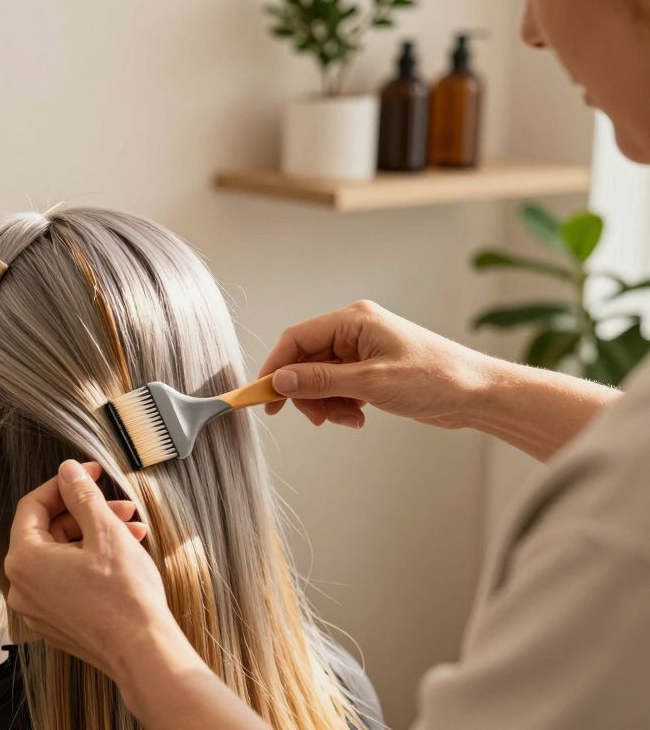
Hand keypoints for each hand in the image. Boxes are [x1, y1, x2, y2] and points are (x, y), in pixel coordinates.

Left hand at [4, 459, 173, 678]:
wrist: (144, 653)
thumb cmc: (124, 596)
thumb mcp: (105, 532)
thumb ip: (81, 495)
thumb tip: (68, 471)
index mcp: (23, 560)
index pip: (33, 506)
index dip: (64, 484)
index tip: (89, 473)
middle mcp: (22, 586)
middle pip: (49, 532)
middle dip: (87, 513)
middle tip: (122, 507)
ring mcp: (38, 609)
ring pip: (61, 557)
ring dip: (95, 537)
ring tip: (134, 531)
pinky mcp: (56, 623)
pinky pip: (66, 581)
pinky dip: (90, 563)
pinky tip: (124, 556)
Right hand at [257, 300, 497, 430]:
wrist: (477, 393)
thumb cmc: (435, 378)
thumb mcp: (372, 382)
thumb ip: (322, 381)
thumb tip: (280, 380)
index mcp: (353, 320)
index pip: (297, 339)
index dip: (275, 367)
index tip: (264, 396)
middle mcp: (354, 331)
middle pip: (305, 361)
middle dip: (306, 392)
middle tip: (314, 419)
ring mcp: (362, 351)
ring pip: (320, 378)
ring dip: (325, 403)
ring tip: (346, 419)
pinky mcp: (370, 370)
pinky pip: (338, 387)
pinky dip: (340, 405)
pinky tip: (358, 417)